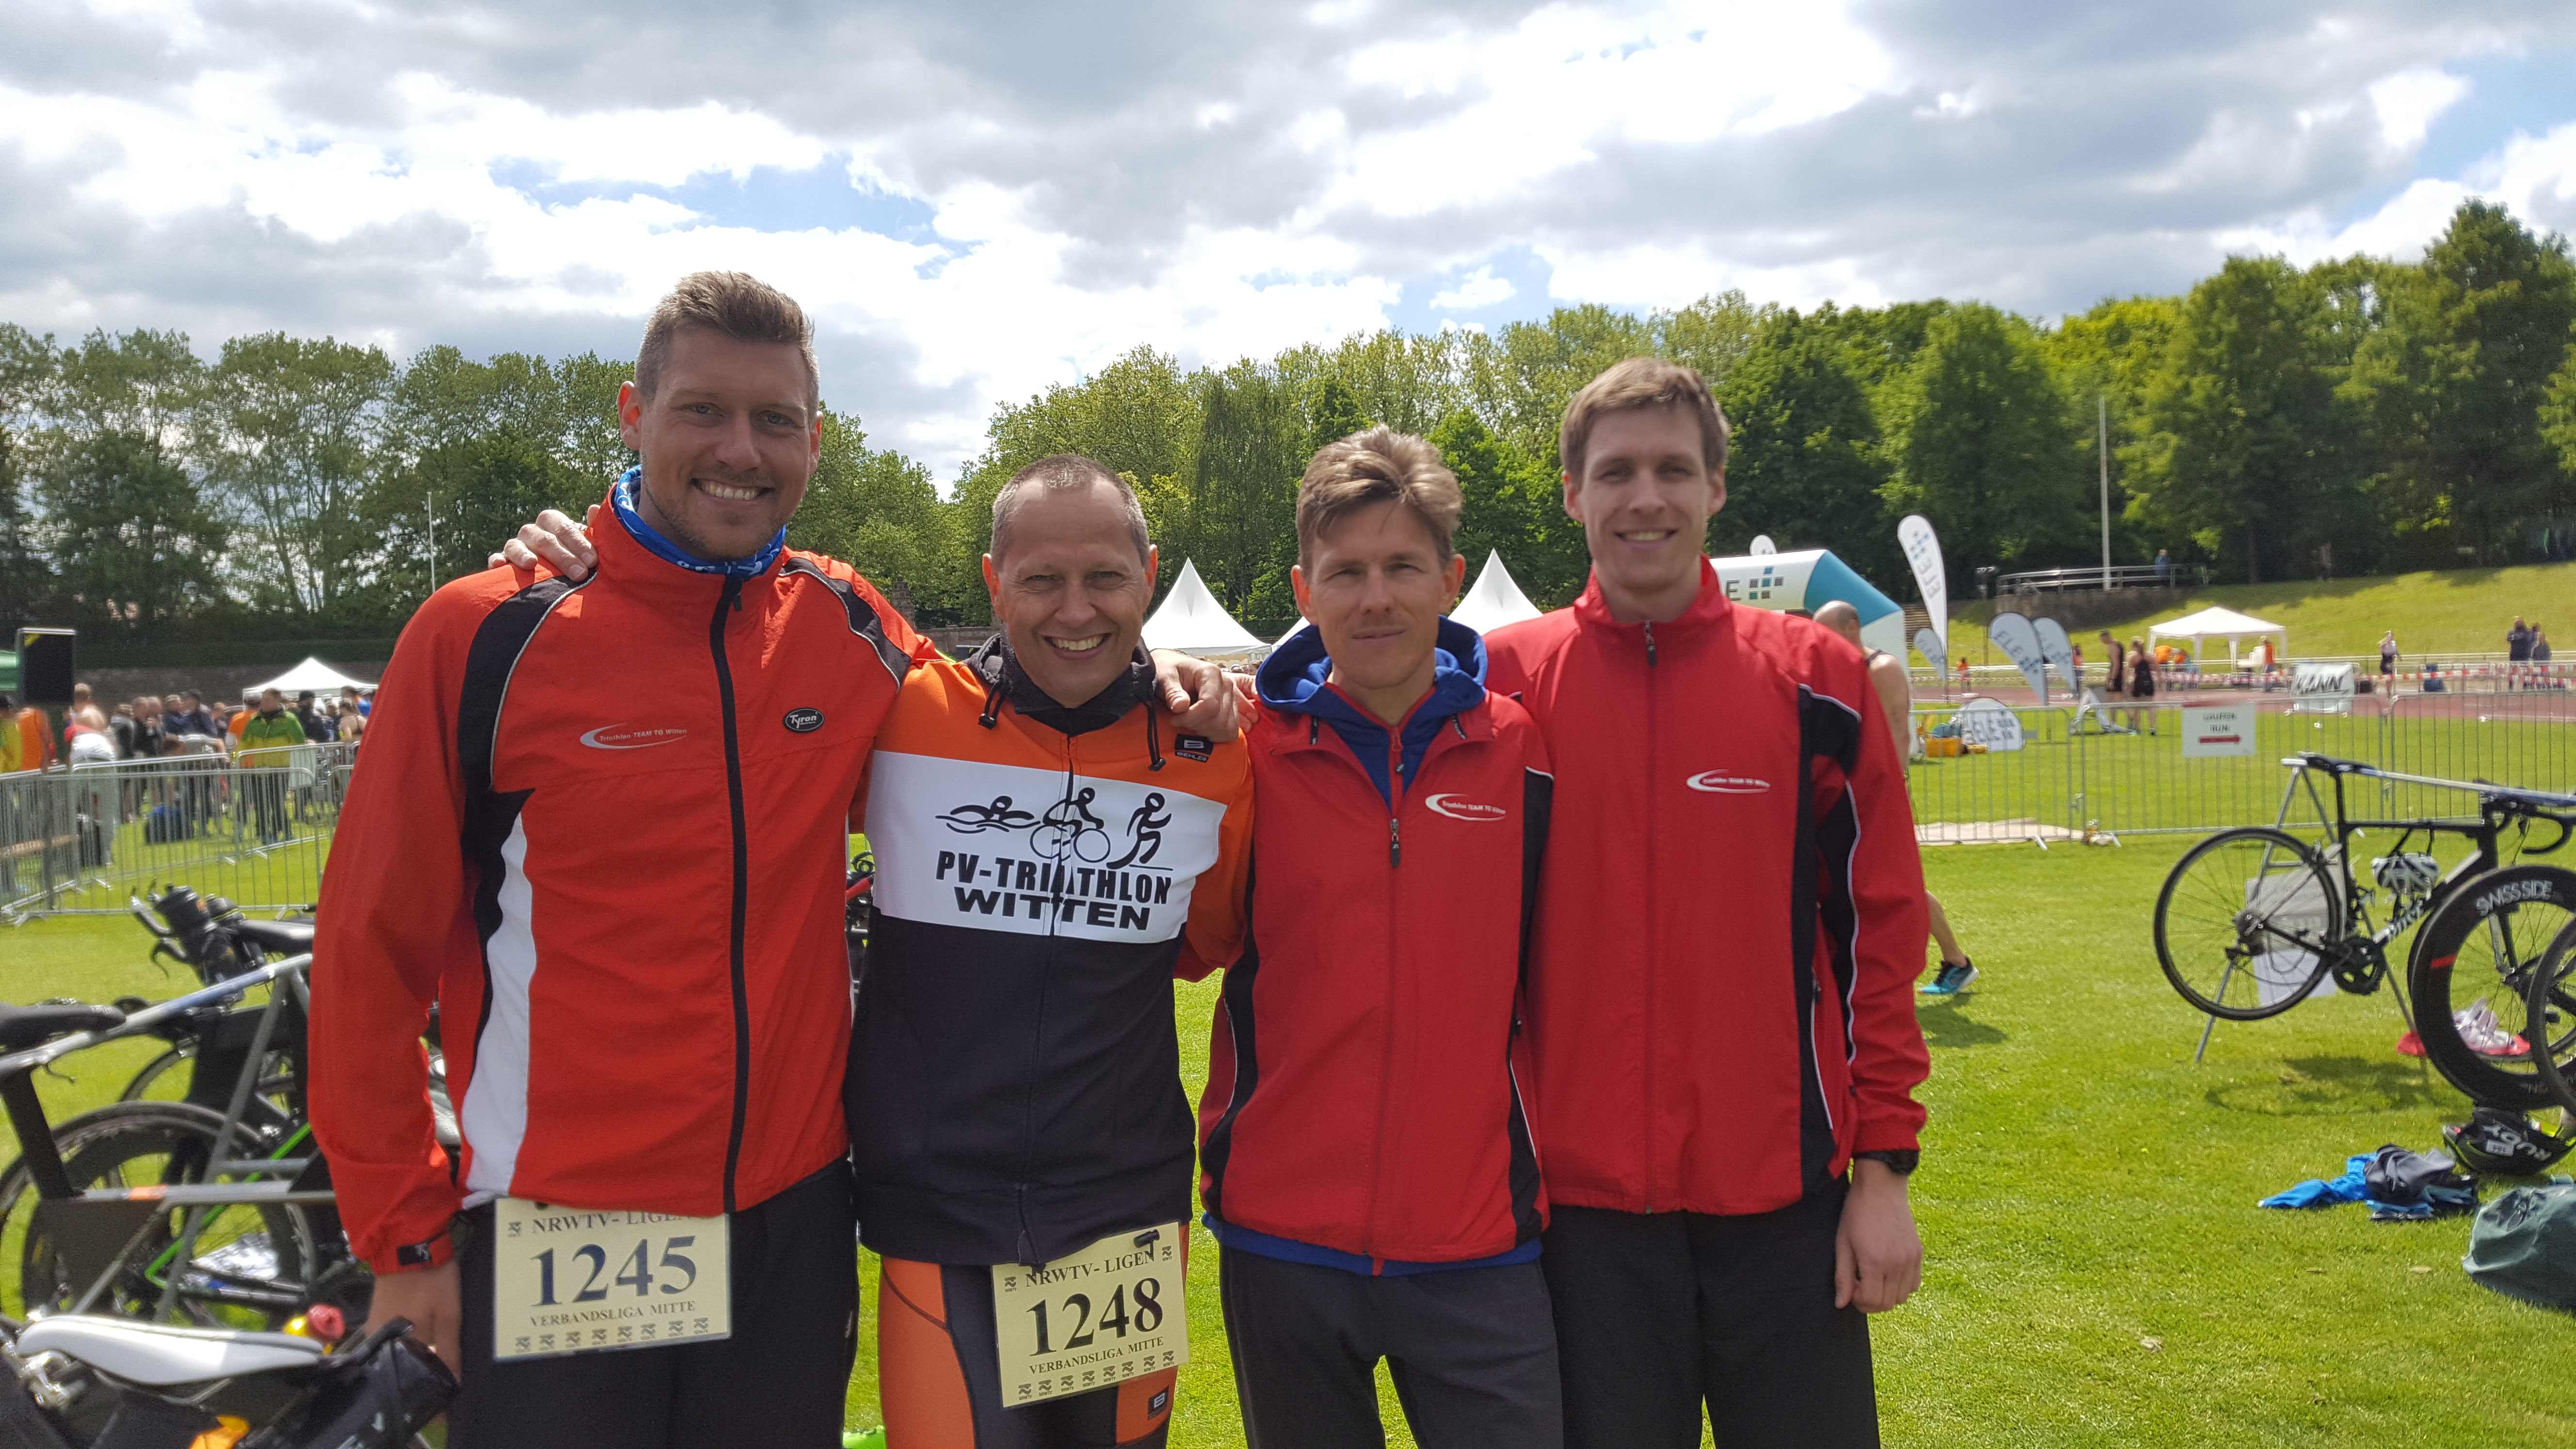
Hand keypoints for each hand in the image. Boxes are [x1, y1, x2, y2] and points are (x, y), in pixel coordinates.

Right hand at [366, 1258, 462, 1375]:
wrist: (408, 1247)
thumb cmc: (432, 1281)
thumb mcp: (449, 1315)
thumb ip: (449, 1350)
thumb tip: (453, 1384)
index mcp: (400, 1347)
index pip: (416, 1376)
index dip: (431, 1378)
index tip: (442, 1376)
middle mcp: (381, 1344)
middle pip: (404, 1365)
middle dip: (421, 1364)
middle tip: (437, 1347)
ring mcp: (375, 1331)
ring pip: (397, 1352)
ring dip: (412, 1350)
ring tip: (427, 1335)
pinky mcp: (373, 1320)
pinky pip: (389, 1340)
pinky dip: (403, 1339)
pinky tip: (415, 1328)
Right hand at [493, 506, 600, 579]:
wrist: (560, 573)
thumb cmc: (577, 556)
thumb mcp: (589, 543)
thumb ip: (594, 529)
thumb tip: (593, 508)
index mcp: (552, 522)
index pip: (562, 526)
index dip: (578, 543)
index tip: (593, 561)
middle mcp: (532, 531)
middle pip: (543, 539)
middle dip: (562, 557)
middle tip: (580, 574)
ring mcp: (516, 545)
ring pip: (516, 545)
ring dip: (523, 554)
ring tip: (531, 564)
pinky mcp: (504, 561)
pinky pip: (496, 558)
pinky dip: (496, 561)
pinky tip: (499, 565)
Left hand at [1152, 652, 1251, 740]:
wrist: (1173, 671)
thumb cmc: (1169, 671)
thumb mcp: (1164, 677)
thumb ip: (1172, 692)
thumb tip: (1181, 706)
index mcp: (1211, 673)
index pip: (1210, 705)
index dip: (1191, 718)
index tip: (1174, 719)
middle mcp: (1226, 684)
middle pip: (1219, 719)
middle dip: (1196, 725)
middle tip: (1180, 720)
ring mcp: (1231, 697)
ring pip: (1228, 728)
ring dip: (1207, 732)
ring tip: (1191, 723)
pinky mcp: (1231, 709)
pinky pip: (1231, 731)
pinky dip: (1216, 735)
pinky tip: (1201, 728)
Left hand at [1834, 1158, 1921, 1312]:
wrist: (1881, 1188)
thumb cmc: (1856, 1214)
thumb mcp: (1843, 1244)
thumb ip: (1843, 1277)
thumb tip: (1841, 1304)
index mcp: (1875, 1262)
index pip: (1871, 1301)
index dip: (1858, 1302)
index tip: (1851, 1288)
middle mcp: (1897, 1264)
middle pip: (1887, 1303)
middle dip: (1870, 1302)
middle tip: (1859, 1285)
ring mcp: (1910, 1259)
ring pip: (1902, 1297)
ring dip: (1886, 1295)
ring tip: (1873, 1278)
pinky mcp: (1918, 1253)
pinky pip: (1913, 1284)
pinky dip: (1901, 1286)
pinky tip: (1887, 1273)